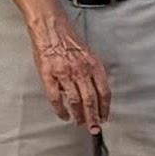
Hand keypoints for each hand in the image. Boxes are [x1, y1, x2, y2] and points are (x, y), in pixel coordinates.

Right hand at [27, 9, 110, 133]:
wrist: (50, 27)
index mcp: (93, 64)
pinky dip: (61, 110)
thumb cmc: (68, 38)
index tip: (105, 117)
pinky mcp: (49, 76)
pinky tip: (64, 115)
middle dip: (94, 117)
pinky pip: (56, 98)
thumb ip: (92, 71)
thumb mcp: (87, 53)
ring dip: (79, 115)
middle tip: (94, 128)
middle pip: (91, 100)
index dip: (105, 107)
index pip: (104, 91)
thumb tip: (96, 90)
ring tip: (80, 122)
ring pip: (75, 101)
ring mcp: (64, 74)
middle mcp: (81, 70)